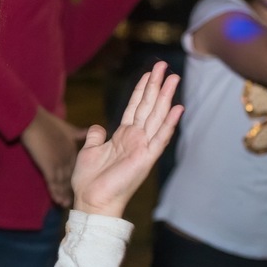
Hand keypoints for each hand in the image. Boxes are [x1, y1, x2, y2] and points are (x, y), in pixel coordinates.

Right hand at [20, 107, 86, 207]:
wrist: (32, 120)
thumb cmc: (46, 122)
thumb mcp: (66, 127)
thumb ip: (78, 133)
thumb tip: (89, 131)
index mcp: (72, 149)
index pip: (77, 167)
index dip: (79, 177)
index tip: (81, 186)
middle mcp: (67, 157)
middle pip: (71, 177)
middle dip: (72, 189)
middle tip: (75, 202)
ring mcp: (58, 162)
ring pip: (63, 182)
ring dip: (64, 195)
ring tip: (66, 206)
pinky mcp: (48, 165)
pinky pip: (53, 182)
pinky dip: (55, 192)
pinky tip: (57, 201)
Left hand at [71, 61, 181, 217]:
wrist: (91, 200)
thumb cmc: (89, 180)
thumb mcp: (89, 151)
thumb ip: (96, 137)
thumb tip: (98, 127)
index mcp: (123, 136)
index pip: (135, 107)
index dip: (142, 89)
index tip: (150, 73)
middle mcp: (136, 139)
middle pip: (149, 106)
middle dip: (156, 85)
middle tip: (164, 66)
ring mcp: (143, 147)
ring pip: (156, 116)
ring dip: (165, 97)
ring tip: (174, 78)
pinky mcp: (146, 158)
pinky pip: (160, 137)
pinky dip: (169, 123)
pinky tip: (177, 108)